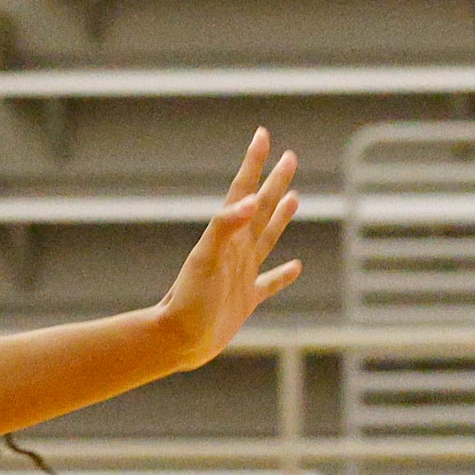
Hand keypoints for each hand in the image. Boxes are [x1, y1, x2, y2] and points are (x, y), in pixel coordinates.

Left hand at [154, 129, 301, 370]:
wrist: (178, 340)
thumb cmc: (188, 299)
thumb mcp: (205, 260)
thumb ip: (225, 227)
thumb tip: (250, 202)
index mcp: (227, 234)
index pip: (243, 190)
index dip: (254, 162)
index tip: (263, 134)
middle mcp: (237, 249)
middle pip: (261, 207)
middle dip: (275, 181)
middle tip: (290, 156)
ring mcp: (242, 273)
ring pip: (267, 237)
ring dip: (280, 216)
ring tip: (294, 197)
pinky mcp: (246, 299)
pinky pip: (270, 282)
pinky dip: (283, 274)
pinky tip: (296, 267)